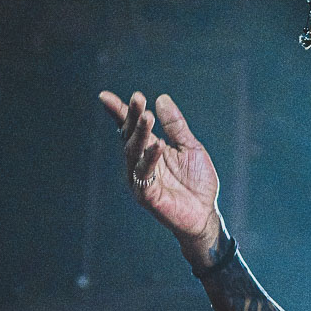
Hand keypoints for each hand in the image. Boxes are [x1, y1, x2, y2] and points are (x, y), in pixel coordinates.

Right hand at [98, 90, 223, 261]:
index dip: (120, 112)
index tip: (105, 96)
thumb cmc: (197, 182)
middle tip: (137, 99)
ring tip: (147, 116)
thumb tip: (161, 98)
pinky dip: (150, 158)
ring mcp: (141, 179)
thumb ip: (175, 126)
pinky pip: (144, 174)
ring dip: (140, 133)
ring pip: (133, 152)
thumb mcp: (190, 147)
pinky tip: (157, 145)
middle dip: (132, 117)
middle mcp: (140, 163)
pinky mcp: (147, 195)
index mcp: (149, 149)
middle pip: (130, 136)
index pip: (130, 128)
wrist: (205, 213)